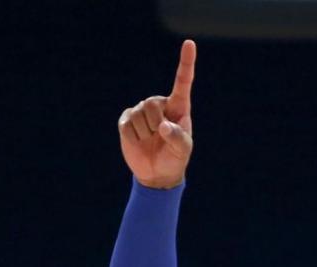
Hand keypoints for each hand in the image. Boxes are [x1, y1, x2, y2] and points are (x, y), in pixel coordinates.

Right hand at [118, 39, 195, 189]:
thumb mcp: (182, 151)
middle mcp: (159, 104)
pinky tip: (139, 142)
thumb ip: (177, 138)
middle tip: (160, 139)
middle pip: (152, 105)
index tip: (189, 43)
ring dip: (145, 135)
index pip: (182, 81)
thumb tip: (163, 127)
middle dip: (156, 126)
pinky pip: (127, 126)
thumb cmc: (174, 159)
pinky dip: (133, 139)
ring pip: (139, 116)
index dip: (186, 62)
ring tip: (151, 141)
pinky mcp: (127, 120)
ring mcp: (141, 110)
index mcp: (178, 107)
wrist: (157, 174)